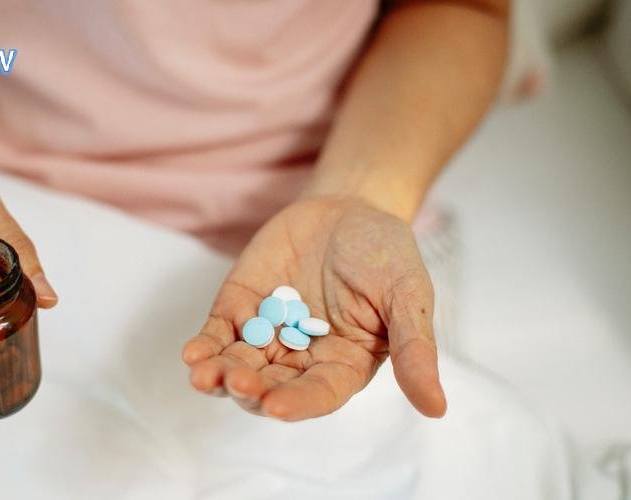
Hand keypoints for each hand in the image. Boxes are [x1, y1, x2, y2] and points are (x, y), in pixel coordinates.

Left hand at [182, 196, 445, 419]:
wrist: (348, 207)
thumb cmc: (386, 253)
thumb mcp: (408, 296)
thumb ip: (415, 349)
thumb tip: (437, 408)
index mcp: (342, 364)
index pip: (318, 395)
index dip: (296, 404)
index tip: (274, 407)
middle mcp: (301, 358)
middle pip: (270, 386)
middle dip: (250, 388)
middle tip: (235, 381)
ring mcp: (268, 334)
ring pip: (238, 366)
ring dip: (219, 374)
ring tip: (204, 374)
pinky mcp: (240, 307)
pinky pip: (219, 334)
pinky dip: (204, 345)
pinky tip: (193, 353)